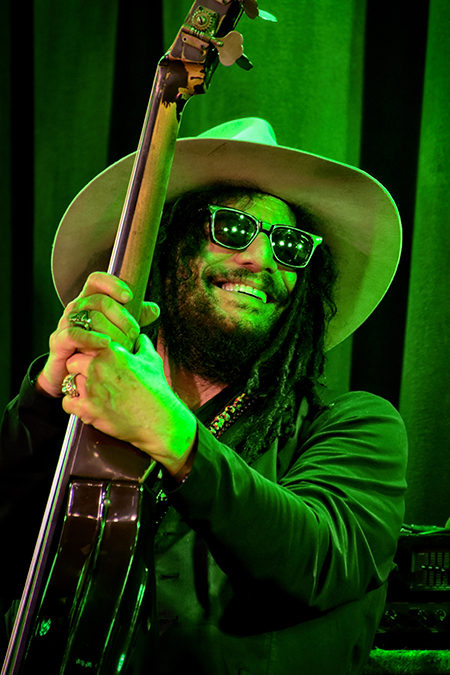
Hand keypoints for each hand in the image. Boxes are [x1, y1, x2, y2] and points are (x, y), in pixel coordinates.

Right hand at [36, 272, 158, 397]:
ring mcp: (66, 323)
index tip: (129, 296)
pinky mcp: (59, 341)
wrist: (71, 373)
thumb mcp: (118, 330)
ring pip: (89, 316)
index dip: (112, 284)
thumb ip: (135, 318)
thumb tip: (154, 309)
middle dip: (121, 316)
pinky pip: (74, 334)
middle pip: (99, 300)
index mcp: (89, 300)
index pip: (97, 280)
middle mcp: (76, 308)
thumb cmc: (95, 348)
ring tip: (125, 343)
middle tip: (134, 332)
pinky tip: (106, 343)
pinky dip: (92, 338)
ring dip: (112, 330)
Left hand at [62, 333, 196, 476]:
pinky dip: (72, 404)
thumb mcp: (152, 360)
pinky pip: (67, 402)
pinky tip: (83, 405)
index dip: (88, 352)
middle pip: (72, 361)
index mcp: (111, 352)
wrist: (158, 419)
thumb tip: (139, 338)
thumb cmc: (156, 390)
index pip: (86, 344)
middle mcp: (98, 368)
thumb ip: (142, 345)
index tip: (92, 359)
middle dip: (78, 368)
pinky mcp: (88, 409)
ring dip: (76, 386)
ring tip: (87, 391)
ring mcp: (91, 389)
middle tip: (88, 376)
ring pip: (68, 381)